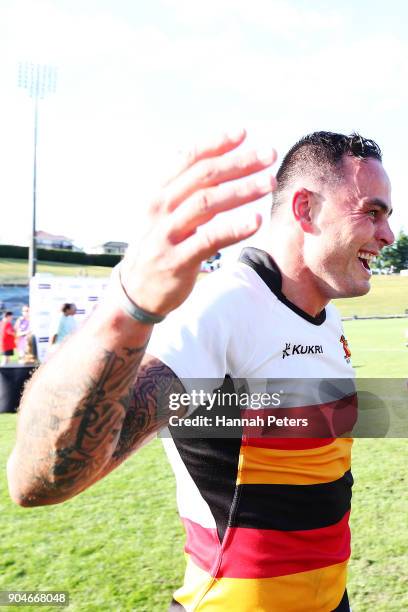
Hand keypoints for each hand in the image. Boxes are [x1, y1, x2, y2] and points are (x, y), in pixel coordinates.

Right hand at [121, 129, 276, 316]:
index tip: (242, 134)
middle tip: (268, 154)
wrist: (136, 290)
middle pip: (204, 177)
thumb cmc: (159, 248)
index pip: (190, 161)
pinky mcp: (178, 260)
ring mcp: (169, 234)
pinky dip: (234, 229)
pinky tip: (256, 221)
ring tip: (269, 182)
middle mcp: (163, 210)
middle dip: (238, 163)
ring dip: (241, 190)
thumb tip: (204, 156)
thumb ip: (185, 190)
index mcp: (161, 195)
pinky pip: (209, 240)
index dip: (216, 145)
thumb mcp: (165, 215)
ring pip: (207, 203)